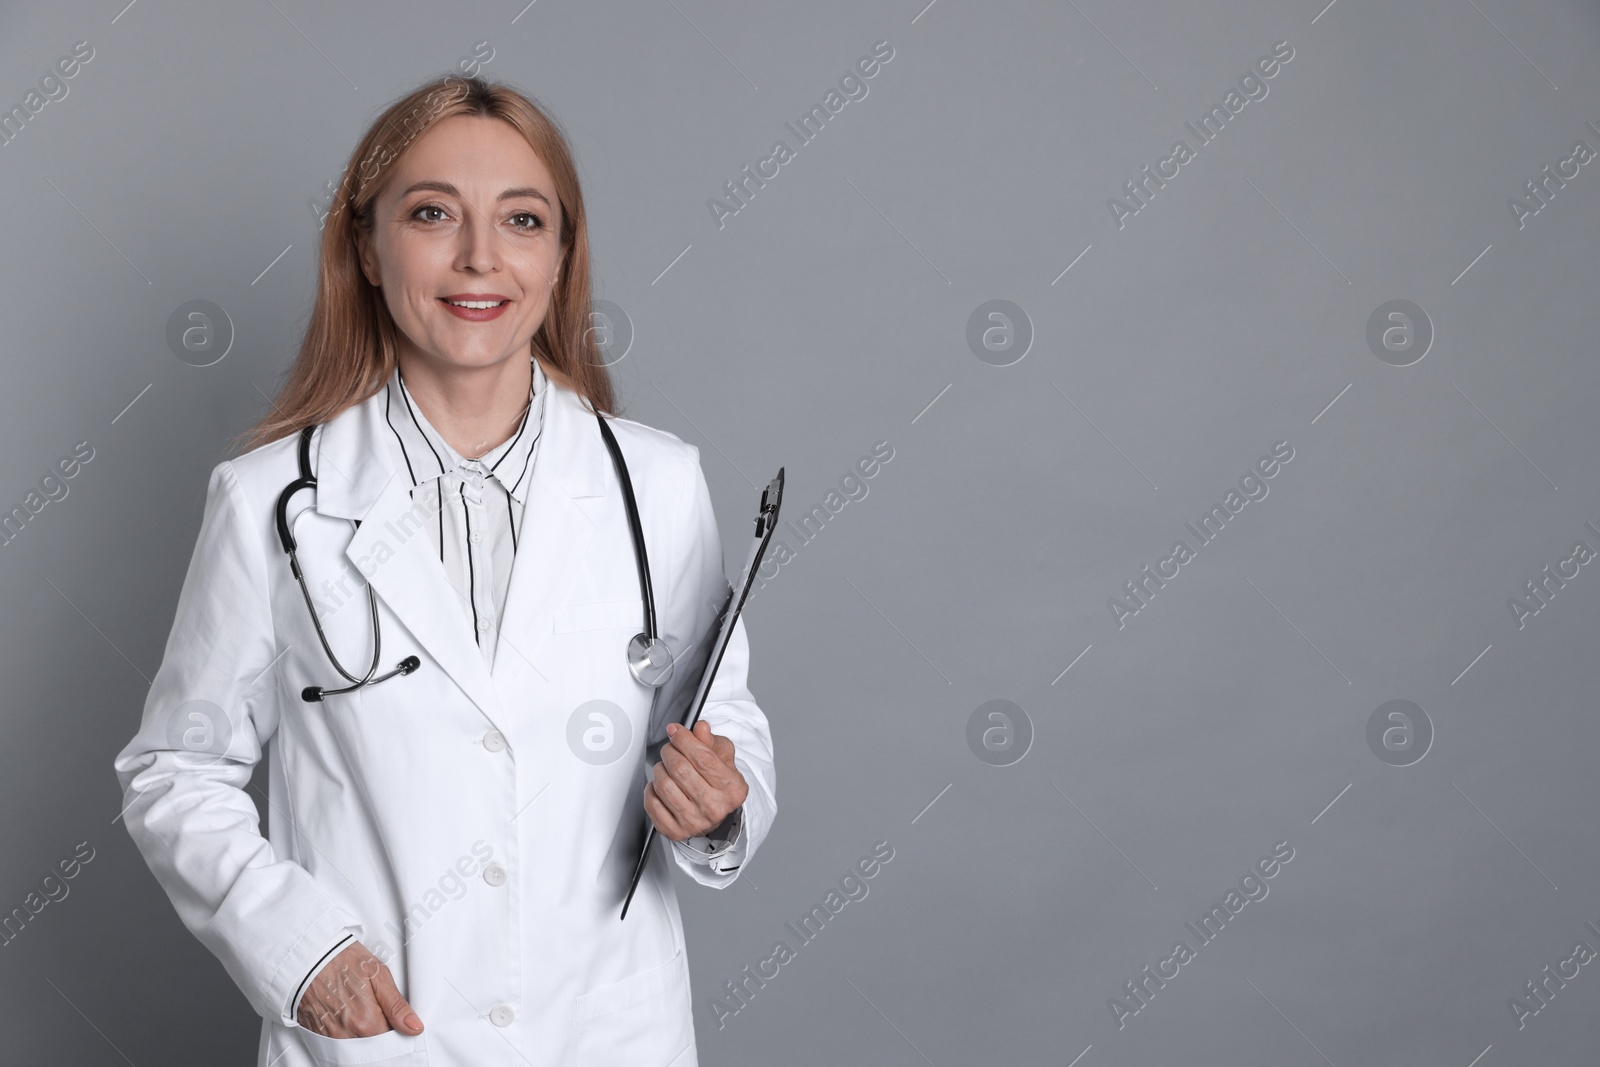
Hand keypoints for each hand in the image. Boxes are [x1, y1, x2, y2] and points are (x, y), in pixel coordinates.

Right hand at [297, 941, 422, 1038]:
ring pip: (356, 1048)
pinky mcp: (317, 1035)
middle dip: (381, 1037)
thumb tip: (415, 1028)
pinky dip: (347, 1036)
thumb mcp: (378, 975)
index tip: (398, 1022)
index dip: (397, 1033)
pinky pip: (337, 1045)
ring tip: (363, 1012)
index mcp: (366, 1023)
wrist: (308, 956)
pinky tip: (348, 1016)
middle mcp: (347, 1035)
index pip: (391, 1043)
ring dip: (364, 1037)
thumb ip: (397, 1006)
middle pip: (373, 1049)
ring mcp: (330, 1037)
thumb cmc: (343, 960)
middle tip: (381, 1015)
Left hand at [643, 721, 747, 840]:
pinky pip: (652, 803)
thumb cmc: (719, 782)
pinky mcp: (675, 831)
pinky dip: (651, 789)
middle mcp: (714, 807)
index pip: (703, 758)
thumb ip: (711, 740)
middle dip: (670, 751)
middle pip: (680, 769)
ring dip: (659, 768)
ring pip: (663, 784)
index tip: (675, 731)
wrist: (715, 812)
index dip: (684, 739)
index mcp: (732, 788)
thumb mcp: (723, 757)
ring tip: (666, 766)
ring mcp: (694, 822)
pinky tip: (661, 786)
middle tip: (670, 748)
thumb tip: (700, 727)